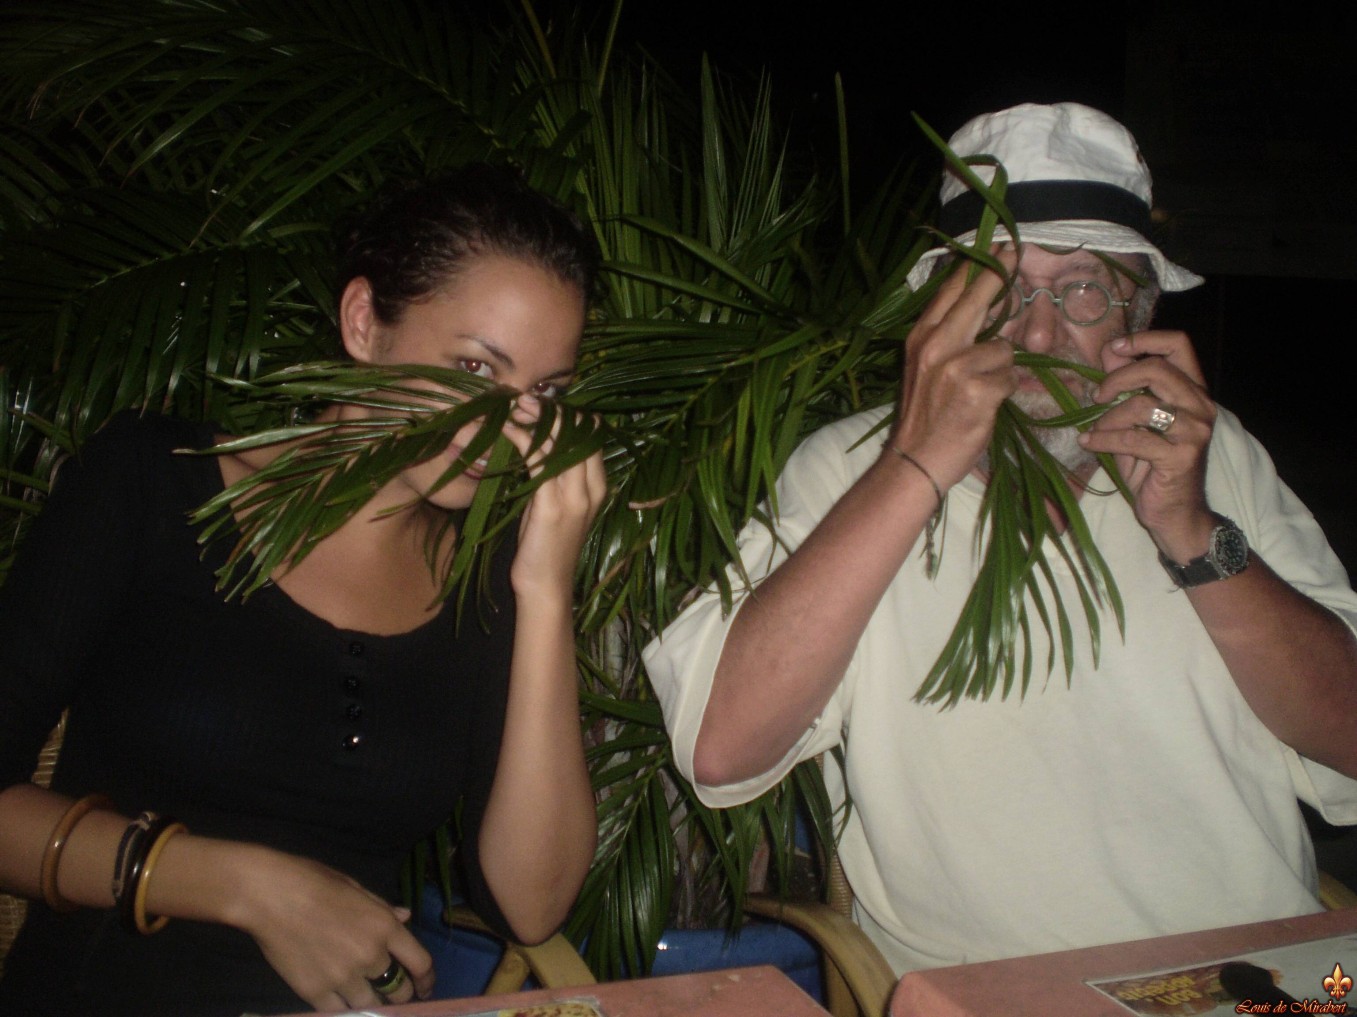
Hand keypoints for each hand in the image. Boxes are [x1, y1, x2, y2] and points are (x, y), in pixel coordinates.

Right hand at [232, 848, 433, 1011]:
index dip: (427, 979)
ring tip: (368, 998)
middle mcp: (370, 955)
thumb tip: (405, 917)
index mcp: (384, 926)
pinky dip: (342, 1008)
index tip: (426, 987)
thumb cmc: (314, 882)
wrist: (269, 895)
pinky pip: (338, 1011)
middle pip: (399, 991)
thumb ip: (383, 909)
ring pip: (370, 1006)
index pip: (420, 963)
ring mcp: (343, 977)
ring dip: (372, 1003)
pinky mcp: (315, 992)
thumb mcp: (356, 888)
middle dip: (401, 994)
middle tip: (395, 994)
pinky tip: (341, 1002)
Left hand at [503, 396, 606, 597]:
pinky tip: (505, 429)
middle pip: (578, 431)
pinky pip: (538, 458)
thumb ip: (554, 478)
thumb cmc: (546, 548)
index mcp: (599, 486)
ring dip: (533, 418)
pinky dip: (520, 437)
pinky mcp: (551, 504)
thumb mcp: (555, 506)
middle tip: (523, 399)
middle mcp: (593, 487)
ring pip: (559, 440)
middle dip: (550, 410)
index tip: (540, 405)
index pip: (591, 434)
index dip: (567, 414)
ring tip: (512, 407)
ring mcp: (575, 496)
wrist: (546, 587)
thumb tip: (539, 447)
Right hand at [890, 247, 1019, 490]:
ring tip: (980, 392)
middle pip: (977, 298)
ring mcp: (957, 366)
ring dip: (1000, 368)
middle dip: (999, 274)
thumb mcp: (924, 369)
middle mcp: (936, 345)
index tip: (995, 246)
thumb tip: (980, 311)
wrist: (915, 461)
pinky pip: (1009, 377)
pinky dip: (1004, 392)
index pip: (950, 292)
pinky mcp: (978, 389)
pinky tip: (984, 407)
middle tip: (1016, 251)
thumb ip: (947, 339)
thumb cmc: (924, 419)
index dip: (975, 267)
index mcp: (920, 338)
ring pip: (1002, 348)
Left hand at [1079, 329, 1216, 558]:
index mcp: (1192, 390)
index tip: (1114, 349)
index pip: (1179, 344)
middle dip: (1117, 378)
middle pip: (1157, 368)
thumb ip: (1126, 386)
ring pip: (1141, 404)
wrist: (1175, 513)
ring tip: (1096, 430)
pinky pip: (1133, 438)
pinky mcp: (1181, 455)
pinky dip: (1103, 439)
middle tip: (1097, 397)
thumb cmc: (1151, 466)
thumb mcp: (1135, 421)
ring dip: (1108, 417)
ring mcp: (1194, 430)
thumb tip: (1109, 352)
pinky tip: (1090, 443)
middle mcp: (1200, 405)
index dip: (1144, 339)